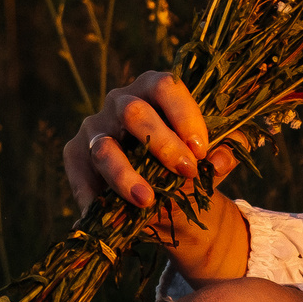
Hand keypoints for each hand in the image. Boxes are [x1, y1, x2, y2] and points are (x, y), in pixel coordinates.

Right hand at [61, 72, 244, 277]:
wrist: (165, 195)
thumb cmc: (189, 161)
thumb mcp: (213, 155)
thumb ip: (226, 152)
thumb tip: (221, 160)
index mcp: (155, 88)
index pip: (166, 87)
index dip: (184, 115)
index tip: (201, 151)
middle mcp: (120, 101)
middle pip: (133, 112)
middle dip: (162, 144)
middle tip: (186, 172)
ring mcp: (95, 126)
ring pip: (104, 147)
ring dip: (125, 176)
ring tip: (146, 200)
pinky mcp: (75, 153)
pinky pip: (80, 173)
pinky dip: (91, 196)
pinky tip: (101, 214)